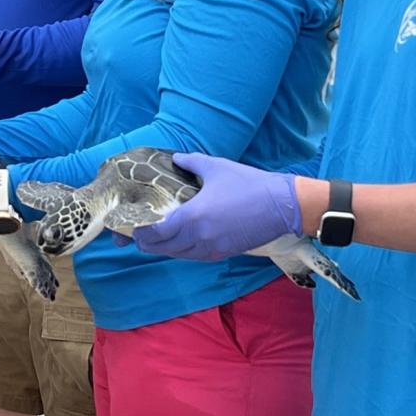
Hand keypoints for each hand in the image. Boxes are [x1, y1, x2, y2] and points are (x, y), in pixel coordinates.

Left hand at [130, 153, 301, 261]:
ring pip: (180, 255)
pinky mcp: (224, 253)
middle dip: (149, 244)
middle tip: (139, 236)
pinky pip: (196, 256)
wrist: (282, 205)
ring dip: (166, 249)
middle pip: (165, 248)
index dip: (143, 233)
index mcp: (193, 217)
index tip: (133, 228)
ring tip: (157, 240)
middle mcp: (199, 237)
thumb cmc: (249, 184)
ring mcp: (213, 248)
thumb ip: (191, 162)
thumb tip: (176, 158)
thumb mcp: (216, 167)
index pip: (158, 232)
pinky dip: (184, 251)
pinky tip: (181, 243)